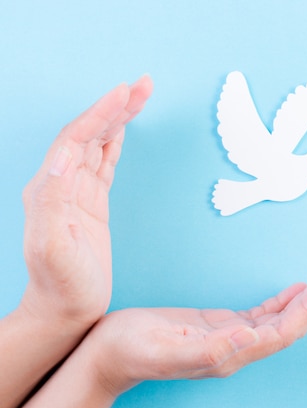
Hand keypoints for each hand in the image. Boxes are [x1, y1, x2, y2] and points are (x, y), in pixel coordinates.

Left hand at [20, 76, 152, 326]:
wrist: (65, 309)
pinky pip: (104, 163)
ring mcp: (76, 192)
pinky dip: (115, 142)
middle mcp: (60, 183)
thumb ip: (53, 198)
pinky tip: (123, 130)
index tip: (125, 92)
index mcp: (49, 188)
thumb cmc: (61, 283)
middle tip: (144, 84)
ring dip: (118, 118)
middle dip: (115, 107)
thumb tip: (65, 154)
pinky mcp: (91, 203)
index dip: (101, 113)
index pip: (76, 138)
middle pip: (89, 133)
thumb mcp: (53, 246)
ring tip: (141, 96)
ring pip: (99, 144)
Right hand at [87, 260, 306, 395]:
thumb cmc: (129, 349)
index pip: (286, 329)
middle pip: (293, 323)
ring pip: (282, 318)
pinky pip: (263, 314)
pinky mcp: (221, 326)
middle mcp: (238, 348)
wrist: (107, 354)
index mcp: (229, 353)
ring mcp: (232, 337)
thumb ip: (207, 349)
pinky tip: (295, 289)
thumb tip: (249, 337)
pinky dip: (284, 300)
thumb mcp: (162, 347)